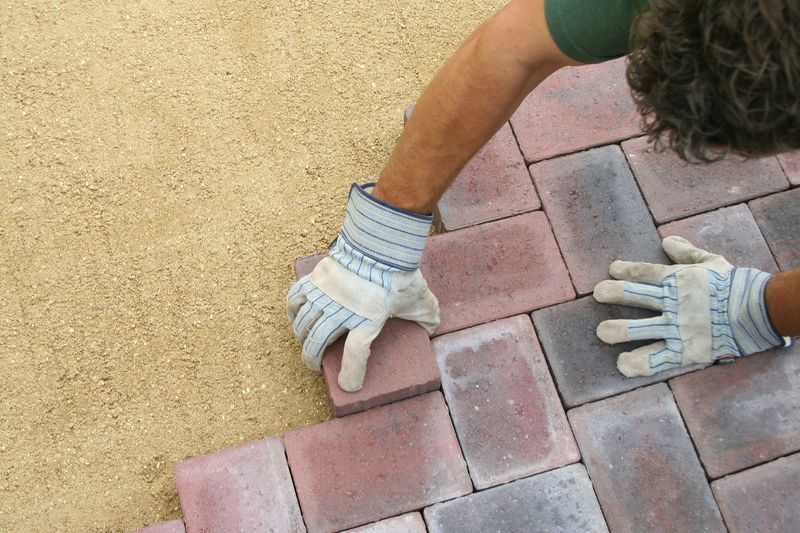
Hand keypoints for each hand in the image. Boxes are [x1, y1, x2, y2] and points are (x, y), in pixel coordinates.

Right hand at [287, 183, 439, 391]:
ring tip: (305, 345)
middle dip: (312, 359)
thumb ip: (427, 315)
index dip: (351, 373)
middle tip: (315, 366)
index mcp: (369, 318)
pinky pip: (296, 298)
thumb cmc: (399, 271)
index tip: (349, 386)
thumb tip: (433, 327)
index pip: (356, 353)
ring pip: (304, 322)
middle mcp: (343, 309)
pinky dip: (292, 311)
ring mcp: (327, 294)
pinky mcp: (317, 279)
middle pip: (318, 341)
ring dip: (302, 337)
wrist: (379, 240)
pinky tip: (295, 319)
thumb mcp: (419, 297)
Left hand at [593, 236, 787, 376]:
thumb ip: (687, 252)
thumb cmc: (735, 285)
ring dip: (617, 330)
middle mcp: (672, 303)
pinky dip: (637, 363)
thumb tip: (666, 239)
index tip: (613, 269)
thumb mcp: (712, 262)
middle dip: (613, 293)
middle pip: (634, 296)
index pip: (645, 273)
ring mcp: (676, 327)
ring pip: (639, 329)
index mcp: (677, 279)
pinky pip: (656, 359)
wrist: (758, 311)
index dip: (627, 270)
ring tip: (601, 332)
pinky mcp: (684, 350)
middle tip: (597, 293)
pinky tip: (622, 364)